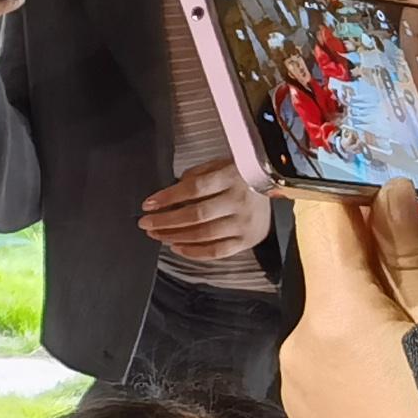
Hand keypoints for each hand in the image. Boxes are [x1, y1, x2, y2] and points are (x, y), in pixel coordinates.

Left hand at [135, 159, 267, 262]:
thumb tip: (169, 193)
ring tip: (156, 234)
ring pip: (204, 235)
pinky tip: (176, 247)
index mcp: (231, 177)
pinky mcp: (246, 240)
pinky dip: (194, 252)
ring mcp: (244, 223)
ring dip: (174, 236)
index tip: (149, 204)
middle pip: (196, 215)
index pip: (194, 189)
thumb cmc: (238, 175)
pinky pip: (217, 251)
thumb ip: (195, 176)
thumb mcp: (219, 165)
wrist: (272, 188)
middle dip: (165, 221)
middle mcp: (239, 201)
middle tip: (146, 223)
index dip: (168, 197)